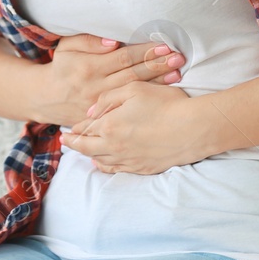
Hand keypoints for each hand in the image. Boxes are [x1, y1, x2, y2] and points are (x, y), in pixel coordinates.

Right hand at [40, 33, 183, 127]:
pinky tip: (162, 94)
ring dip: (157, 82)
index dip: (144, 52)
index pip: (123, 57)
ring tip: (177, 73)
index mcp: (89, 67)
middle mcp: (97, 87)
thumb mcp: (67, 47)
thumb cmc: (61, 67)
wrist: (46, 98)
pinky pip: (127, 107)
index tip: (164, 46)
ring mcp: (101, 105)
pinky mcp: (103, 117)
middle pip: (133, 74)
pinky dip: (146, 99)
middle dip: (157, 65)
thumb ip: (89, 41)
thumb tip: (114, 42)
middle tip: (178, 58)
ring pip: (133, 91)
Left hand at [60, 79, 212, 174]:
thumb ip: (108, 99)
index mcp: (109, 126)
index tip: (68, 129)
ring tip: (82, 152)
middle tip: (65, 142)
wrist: (193, 129)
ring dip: (88, 156)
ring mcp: (129, 160)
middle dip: (74, 144)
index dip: (75, 129)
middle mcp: (115, 147)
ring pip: (100, 161)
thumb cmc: (166, 104)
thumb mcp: (134, 89)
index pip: (85, 129)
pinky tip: (102, 163)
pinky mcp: (142, 168)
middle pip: (87, 148)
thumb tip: (91, 112)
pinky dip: (105, 166)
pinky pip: (117, 170)